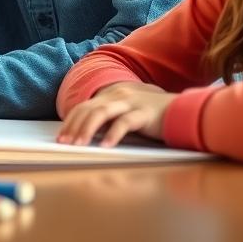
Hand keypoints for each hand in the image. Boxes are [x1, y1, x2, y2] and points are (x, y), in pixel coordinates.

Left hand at [58, 82, 174, 146]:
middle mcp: (117, 96)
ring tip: (79, 146)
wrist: (182, 109)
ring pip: (101, 113)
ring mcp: (130, 103)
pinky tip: (105, 146)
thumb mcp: (125, 113)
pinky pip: (124, 123)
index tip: (60, 138)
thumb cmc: (151, 116)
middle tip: (64, 144)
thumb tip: (85, 135)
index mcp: (110, 95)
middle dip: (73, 128)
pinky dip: (112, 135)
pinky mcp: (144, 113)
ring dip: (86, 130)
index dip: (69, 122)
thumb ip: (107, 119)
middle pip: (88, 110)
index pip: (83, 107)